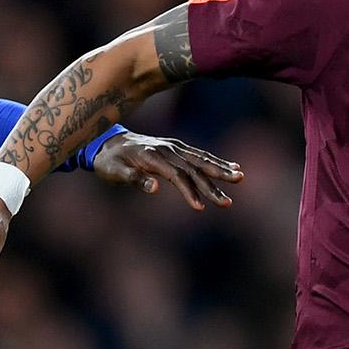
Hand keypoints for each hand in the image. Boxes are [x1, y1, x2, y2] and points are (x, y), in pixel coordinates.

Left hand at [91, 132, 242, 208]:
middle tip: (228, 201)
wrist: (108, 141)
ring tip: (240, 178)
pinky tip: (232, 166)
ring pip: (201, 159)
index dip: (189, 191)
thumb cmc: (110, 161)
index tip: (200, 207)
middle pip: (194, 167)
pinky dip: (216, 161)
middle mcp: (167, 149)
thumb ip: (134, 179)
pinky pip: (199, 155)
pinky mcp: (177, 147)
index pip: (176, 176)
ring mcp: (174, 146)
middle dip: (213, 183)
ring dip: (221, 169)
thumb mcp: (114, 171)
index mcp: (152, 157)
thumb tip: (155, 187)